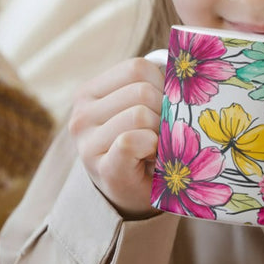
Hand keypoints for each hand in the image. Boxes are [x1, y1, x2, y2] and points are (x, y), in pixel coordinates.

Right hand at [68, 57, 163, 217]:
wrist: (132, 196)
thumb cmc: (142, 147)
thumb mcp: (139, 108)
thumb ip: (153, 87)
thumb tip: (182, 76)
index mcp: (89, 93)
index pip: (137, 67)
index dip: (163, 85)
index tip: (163, 108)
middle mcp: (80, 114)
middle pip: (142, 91)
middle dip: (164, 111)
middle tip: (163, 133)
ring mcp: (87, 143)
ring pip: (140, 114)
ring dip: (161, 132)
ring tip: (156, 147)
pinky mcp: (103, 167)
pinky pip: (132, 141)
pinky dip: (152, 147)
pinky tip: (151, 158)